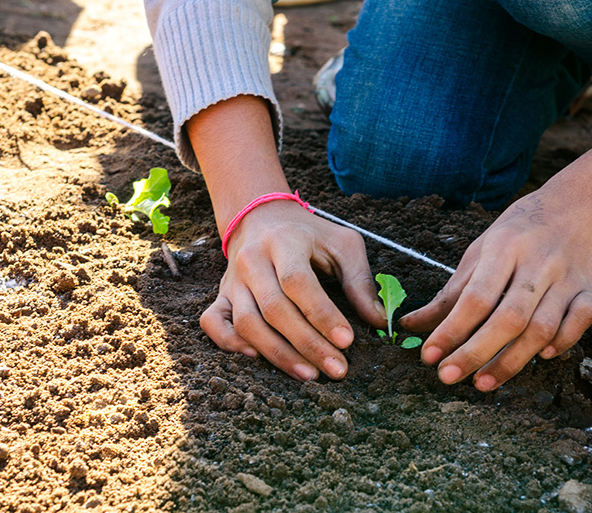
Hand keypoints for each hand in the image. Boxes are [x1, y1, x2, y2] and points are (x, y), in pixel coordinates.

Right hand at [186, 95, 385, 381]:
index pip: (299, 282)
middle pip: (275, 309)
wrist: (263, 218)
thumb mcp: (342, 245)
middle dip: (308, 344)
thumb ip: (360, 281)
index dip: (321, 314)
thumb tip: (378, 320)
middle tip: (337, 369)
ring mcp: (233, 280)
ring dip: (278, 354)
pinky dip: (230, 343)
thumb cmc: (311, 236)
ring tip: (310, 374)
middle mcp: (253, 260)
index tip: (347, 341)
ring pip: (247, 323)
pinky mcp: (221, 295)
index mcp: (285, 242)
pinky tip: (258, 358)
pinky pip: (212, 323)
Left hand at [401, 138, 591, 390]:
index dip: (451, 330)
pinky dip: (562, 342)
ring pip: (542, 328)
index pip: (475, 297)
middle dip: (475, 352)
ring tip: (482, 382)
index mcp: (504, 248)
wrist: (581, 205)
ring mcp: (567, 279)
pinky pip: (579, 323)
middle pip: (508, 318)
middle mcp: (537, 264)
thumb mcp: (481, 250)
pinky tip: (540, 357)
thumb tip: (411, 325)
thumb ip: (451, 291)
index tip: (429, 355)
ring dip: (512, 360)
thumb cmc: (520, 231)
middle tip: (447, 376)